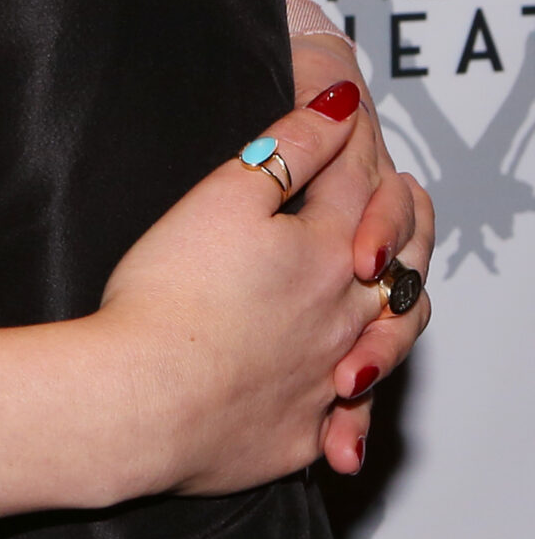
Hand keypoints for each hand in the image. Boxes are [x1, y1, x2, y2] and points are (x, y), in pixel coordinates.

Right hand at [96, 77, 433, 498]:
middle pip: (395, 267)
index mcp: (323, 251)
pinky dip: (348, 414)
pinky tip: (334, 408)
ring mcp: (324, 379)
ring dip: (388, 325)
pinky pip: (339, 421)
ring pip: (384, 345)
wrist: (141, 397)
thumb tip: (339, 105)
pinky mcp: (296, 433)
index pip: (359, 186)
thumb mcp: (224, 196)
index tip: (347, 130)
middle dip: (397, 234)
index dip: (353, 151)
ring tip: (379, 314)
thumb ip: (289, 147)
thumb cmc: (170, 296)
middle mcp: (340, 315)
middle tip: (387, 217)